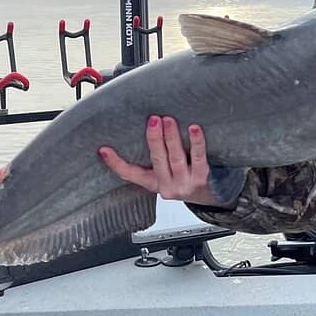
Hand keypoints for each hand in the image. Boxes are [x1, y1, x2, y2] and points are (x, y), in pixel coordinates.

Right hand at [99, 115, 219, 205]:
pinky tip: (194, 129)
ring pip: (176, 158)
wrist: (211, 196)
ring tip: (168, 120)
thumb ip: (157, 156)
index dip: (116, 163)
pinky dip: (197, 143)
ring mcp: (184, 183)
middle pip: (157, 160)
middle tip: (152, 120)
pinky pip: (199, 158)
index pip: (130, 174)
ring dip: (171, 138)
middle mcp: (167, 185)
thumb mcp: (166, 173)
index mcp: (153, 182)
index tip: (104, 149)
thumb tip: (148, 126)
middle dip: (154, 139)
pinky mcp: (201, 179)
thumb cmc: (185, 178)